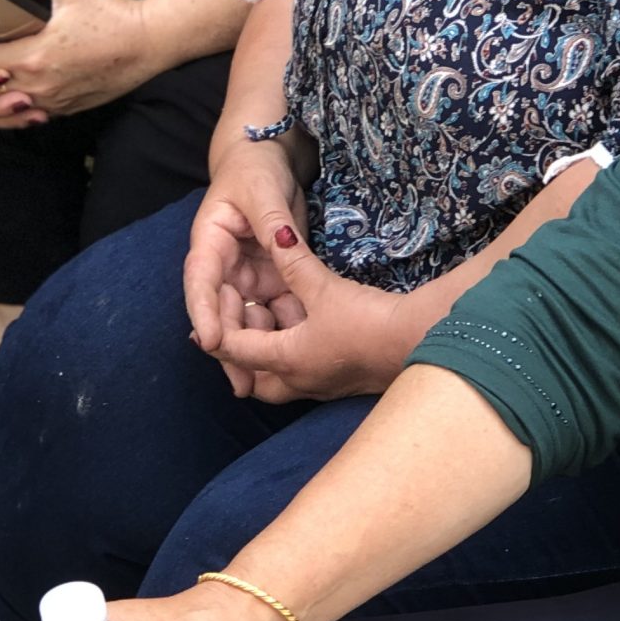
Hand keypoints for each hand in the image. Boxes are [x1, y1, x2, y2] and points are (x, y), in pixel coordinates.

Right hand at [184, 142, 309, 397]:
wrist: (270, 160)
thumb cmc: (257, 168)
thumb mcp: (262, 190)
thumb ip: (271, 221)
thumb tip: (281, 244)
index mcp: (210, 242)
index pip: (200, 281)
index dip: (203, 313)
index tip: (210, 342)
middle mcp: (224, 265)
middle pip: (223, 311)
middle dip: (230, 348)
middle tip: (242, 383)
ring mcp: (247, 275)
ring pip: (248, 319)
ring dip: (255, 350)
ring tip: (264, 385)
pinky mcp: (272, 280)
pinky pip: (275, 312)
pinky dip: (282, 333)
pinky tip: (294, 358)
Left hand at [212, 228, 419, 404]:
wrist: (418, 346)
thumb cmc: (368, 321)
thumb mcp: (323, 287)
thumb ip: (293, 260)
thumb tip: (273, 233)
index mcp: (286, 359)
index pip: (237, 350)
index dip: (217, 335)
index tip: (200, 329)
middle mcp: (299, 381)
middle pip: (256, 380)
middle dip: (240, 363)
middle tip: (231, 339)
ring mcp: (323, 387)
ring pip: (282, 381)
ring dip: (269, 363)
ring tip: (264, 337)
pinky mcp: (345, 383)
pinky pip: (306, 377)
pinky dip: (294, 361)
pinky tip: (302, 341)